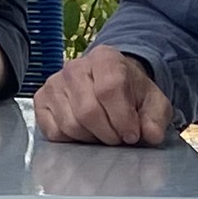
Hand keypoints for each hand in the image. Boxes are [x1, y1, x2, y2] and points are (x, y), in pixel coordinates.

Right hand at [35, 44, 171, 146]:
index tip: (132, 135)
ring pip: (70, 124)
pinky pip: (53, 131)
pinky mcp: (41, 100)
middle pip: (88, 111)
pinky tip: (84, 132)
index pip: (109, 88)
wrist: (111, 86)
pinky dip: (71, 140)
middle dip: (108, 133)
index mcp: (105, 58)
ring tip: (103, 133)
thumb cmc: (130, 93)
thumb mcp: (153, 102)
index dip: (122, 118)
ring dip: (91, 138)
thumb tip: (150, 135)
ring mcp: (54, 83)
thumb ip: (156, 118)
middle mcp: (74, 67)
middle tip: (118, 138)